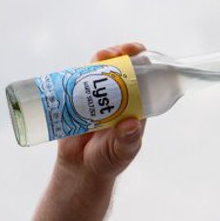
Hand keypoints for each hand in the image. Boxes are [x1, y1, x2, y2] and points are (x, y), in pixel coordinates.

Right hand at [56, 42, 146, 180]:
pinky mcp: (76, 98)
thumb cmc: (108, 161)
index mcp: (135, 104)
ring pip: (98, 69)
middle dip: (118, 53)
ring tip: (98, 58)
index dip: (142, 59)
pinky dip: (76, 71)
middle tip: (112, 54)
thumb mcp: (121, 152)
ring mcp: (96, 96)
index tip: (137, 51)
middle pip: (120, 66)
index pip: (143, 76)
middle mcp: (117, 96)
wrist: (80, 168)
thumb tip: (132, 124)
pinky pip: (77, 80)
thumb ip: (127, 141)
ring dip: (98, 59)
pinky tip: (75, 69)